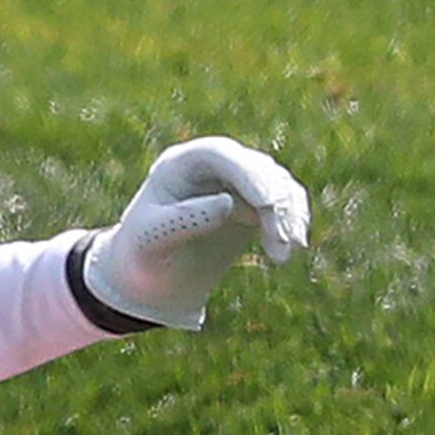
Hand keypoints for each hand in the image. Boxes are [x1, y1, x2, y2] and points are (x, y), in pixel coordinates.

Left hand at [81, 137, 311, 330]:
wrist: (150, 280)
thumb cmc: (141, 256)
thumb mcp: (152, 241)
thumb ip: (184, 220)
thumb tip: (227, 204)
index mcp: (179, 164)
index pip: (218, 155)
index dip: (247, 173)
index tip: (268, 200)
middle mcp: (212, 165)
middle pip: (254, 168)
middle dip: (273, 201)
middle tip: (282, 238)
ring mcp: (237, 181)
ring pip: (276, 184)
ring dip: (287, 216)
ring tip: (283, 253)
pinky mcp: (254, 202)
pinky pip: (284, 203)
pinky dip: (292, 221)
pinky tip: (292, 247)